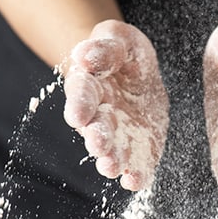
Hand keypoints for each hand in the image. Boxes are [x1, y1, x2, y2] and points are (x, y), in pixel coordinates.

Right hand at [63, 20, 168, 190]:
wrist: (136, 77)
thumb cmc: (123, 54)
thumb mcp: (118, 38)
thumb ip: (105, 47)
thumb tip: (85, 57)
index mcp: (88, 87)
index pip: (82, 95)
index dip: (80, 105)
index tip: (79, 116)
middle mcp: (98, 117)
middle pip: (94, 129)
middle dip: (96, 138)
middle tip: (98, 145)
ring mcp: (118, 136)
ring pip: (111, 151)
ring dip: (110, 160)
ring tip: (112, 167)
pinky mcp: (138, 151)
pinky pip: (136, 165)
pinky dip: (135, 175)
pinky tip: (134, 181)